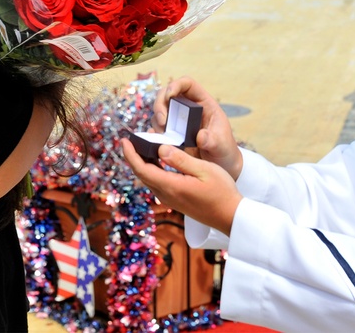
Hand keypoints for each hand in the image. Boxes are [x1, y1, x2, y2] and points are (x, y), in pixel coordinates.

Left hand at [122, 140, 241, 235]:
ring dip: (144, 163)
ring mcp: (170, 200)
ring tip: (144, 145)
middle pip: (142, 174)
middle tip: (133, 139)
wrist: (230, 215)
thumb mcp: (204, 169)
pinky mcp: (176, 201)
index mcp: (171, 186)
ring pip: (149, 179)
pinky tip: (159, 160)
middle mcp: (166, 195)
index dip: (131, 154)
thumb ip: (181, 159)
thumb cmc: (221, 191)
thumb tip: (160, 149)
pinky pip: (157, 183)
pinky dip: (153, 169)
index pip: (142, 169)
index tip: (124, 140)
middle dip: (134, 156)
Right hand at [155, 77, 241, 178]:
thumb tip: (201, 136)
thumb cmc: (224, 150)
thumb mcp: (222, 145)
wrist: (219, 167)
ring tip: (164, 138)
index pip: (187, 84)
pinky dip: (154, 134)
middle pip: (166, 95)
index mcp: (203, 103)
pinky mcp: (170, 134)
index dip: (176, 84)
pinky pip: (156, 129)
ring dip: (157, 123)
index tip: (170, 95)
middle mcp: (187, 109)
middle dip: (160, 105)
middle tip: (162, 122)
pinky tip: (157, 143)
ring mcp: (177, 121)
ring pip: (159, 112)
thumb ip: (213, 140)